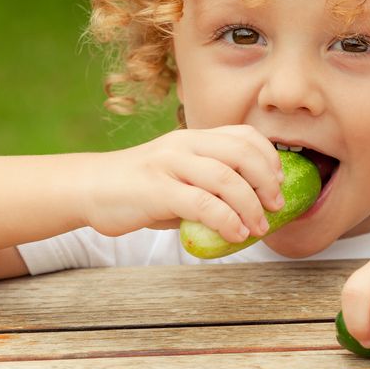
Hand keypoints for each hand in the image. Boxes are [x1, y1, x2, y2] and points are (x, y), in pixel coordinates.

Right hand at [79, 125, 283, 242]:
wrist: (90, 188)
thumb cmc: (139, 188)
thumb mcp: (178, 176)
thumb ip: (208, 186)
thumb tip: (249, 211)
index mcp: (193, 138)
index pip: (242, 134)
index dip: (268, 156)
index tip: (279, 180)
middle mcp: (183, 144)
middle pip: (240, 153)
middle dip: (266, 180)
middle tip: (276, 205)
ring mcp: (169, 165)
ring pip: (225, 178)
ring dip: (250, 205)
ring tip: (260, 227)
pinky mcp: (156, 190)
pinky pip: (201, 204)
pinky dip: (226, 220)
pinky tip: (235, 234)